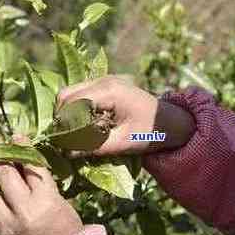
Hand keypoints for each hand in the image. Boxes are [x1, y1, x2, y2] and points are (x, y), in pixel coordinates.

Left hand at [0, 135, 82, 234]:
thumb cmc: (68, 234)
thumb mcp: (62, 204)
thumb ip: (44, 185)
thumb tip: (26, 164)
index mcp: (46, 199)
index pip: (31, 166)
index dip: (22, 147)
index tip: (16, 136)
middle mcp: (25, 209)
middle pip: (6, 174)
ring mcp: (8, 222)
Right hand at [57, 75, 194, 156]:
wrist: (173, 122)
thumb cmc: (151, 132)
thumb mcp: (122, 143)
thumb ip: (93, 147)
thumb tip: (65, 153)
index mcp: (109, 91)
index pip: (71, 103)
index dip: (63, 124)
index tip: (61, 144)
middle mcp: (103, 80)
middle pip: (66, 95)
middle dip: (61, 117)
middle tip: (64, 140)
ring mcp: (103, 80)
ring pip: (70, 93)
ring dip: (67, 113)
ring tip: (73, 134)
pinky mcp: (105, 86)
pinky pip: (80, 94)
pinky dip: (76, 109)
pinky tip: (83, 126)